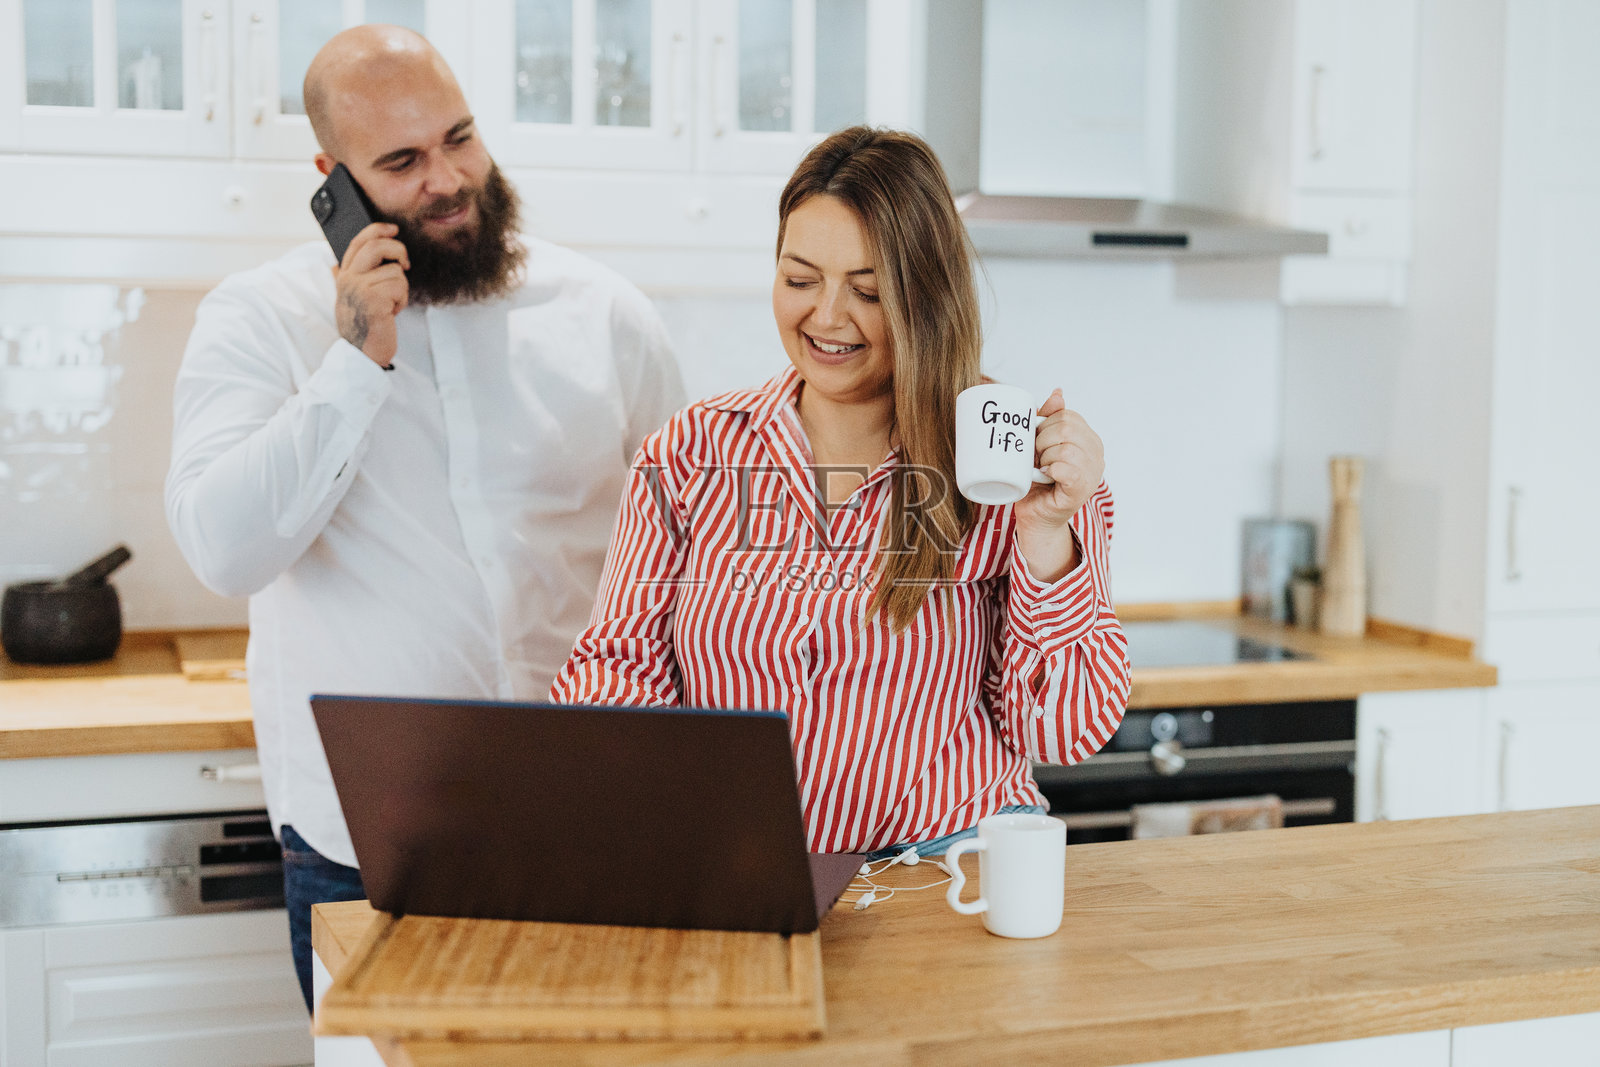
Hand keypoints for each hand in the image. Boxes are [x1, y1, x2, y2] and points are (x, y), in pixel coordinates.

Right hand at [333, 222, 409, 367]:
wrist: (361, 354)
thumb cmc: (361, 327)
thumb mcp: (349, 299)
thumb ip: (345, 280)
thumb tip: (334, 264)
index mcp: (343, 276)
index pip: (357, 242)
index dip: (377, 230)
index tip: (393, 229)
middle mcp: (348, 279)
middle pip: (376, 246)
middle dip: (398, 250)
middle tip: (405, 264)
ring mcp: (359, 289)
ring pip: (395, 272)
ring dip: (401, 290)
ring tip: (390, 305)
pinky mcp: (373, 300)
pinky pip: (399, 287)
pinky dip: (402, 301)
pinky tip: (391, 313)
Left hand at [1012, 389, 1105, 582]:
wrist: (1035, 515)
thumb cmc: (1036, 480)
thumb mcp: (1040, 444)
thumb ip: (1050, 418)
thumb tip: (1058, 392)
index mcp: (1089, 440)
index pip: (1068, 416)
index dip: (1046, 426)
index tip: (1036, 443)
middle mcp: (1097, 455)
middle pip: (1067, 429)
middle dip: (1042, 441)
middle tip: (1036, 458)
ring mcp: (1093, 473)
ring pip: (1066, 448)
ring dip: (1045, 457)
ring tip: (1040, 469)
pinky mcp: (1082, 490)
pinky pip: (1067, 469)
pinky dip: (1050, 470)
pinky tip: (1045, 477)